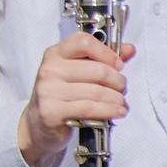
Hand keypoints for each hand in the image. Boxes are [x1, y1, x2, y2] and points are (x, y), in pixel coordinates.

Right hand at [16, 32, 132, 166]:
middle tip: (122, 88)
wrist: (37, 124)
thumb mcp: (77, 73)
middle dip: (118, 81)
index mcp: (55, 54)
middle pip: (98, 69)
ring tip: (122, 103)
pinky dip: (108, 111)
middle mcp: (50, 69)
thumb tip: (129, 49)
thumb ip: (103, 59)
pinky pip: (89, 109)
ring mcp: (49, 90)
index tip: (118, 65)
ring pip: (97, 92)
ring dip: (117, 99)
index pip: (84, 42)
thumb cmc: (60, 96)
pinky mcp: (51, 111)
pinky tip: (116, 112)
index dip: (107, 52)